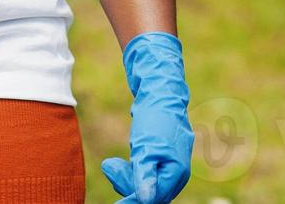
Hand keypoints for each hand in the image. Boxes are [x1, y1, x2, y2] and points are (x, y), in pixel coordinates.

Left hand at [100, 32, 192, 203]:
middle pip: (149, 194)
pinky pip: (144, 175)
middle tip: (108, 166)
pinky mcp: (162, 159)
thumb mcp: (146, 147)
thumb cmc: (155, 118)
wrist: (160, 92)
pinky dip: (130, 171)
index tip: (115, 201)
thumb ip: (145, 175)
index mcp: (176, 173)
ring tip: (110, 164)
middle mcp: (176, 174)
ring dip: (126, 176)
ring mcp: (170, 166)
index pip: (153, 197)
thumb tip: (146, 200)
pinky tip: (117, 163)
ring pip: (145, 185)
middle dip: (126, 183)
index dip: (132, 198)